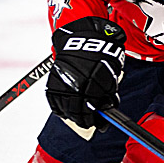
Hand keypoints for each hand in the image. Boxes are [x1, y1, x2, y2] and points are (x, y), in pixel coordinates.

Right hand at [46, 16, 125, 130]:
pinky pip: (54, 103)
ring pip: (65, 110)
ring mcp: (62, 85)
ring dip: (73, 116)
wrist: (82, 39)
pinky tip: (67, 111)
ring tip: (80, 118)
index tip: (100, 123)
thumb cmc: (101, 54)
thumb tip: (106, 108)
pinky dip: (61, 109)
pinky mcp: (52, 83)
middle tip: (90, 123)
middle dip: (86, 120)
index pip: (93, 109)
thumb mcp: (111, 72)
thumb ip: (108, 91)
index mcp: (92, 83)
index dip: (97, 120)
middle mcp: (75, 85)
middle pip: (78, 112)